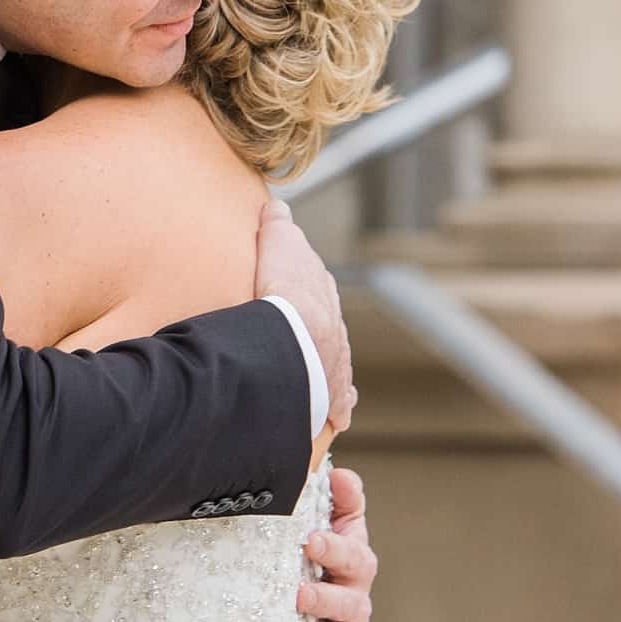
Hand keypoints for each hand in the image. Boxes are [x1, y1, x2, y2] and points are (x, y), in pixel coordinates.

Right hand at [252, 185, 353, 444]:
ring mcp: (338, 363)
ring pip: (337, 361)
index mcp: (321, 296)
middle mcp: (335, 330)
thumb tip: (278, 207)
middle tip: (307, 330)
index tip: (299, 292)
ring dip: (329, 364)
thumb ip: (279, 226)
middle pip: (330, 324)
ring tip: (317, 370)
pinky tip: (342, 414)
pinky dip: (341, 406)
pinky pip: (342, 402)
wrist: (295, 339)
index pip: (318, 289)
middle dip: (322, 325)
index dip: (308, 289)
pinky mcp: (335, 397)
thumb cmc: (282, 293)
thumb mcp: (278, 245)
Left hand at [300, 453, 374, 621]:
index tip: (308, 541)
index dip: (332, 547)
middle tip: (299, 596)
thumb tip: (340, 473)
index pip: (350, 552)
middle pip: (348, 600)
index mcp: (354, 558)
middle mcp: (357, 596)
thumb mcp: (333, 517)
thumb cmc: (322, 544)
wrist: (320, 577)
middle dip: (325, 599)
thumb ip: (340, 497)